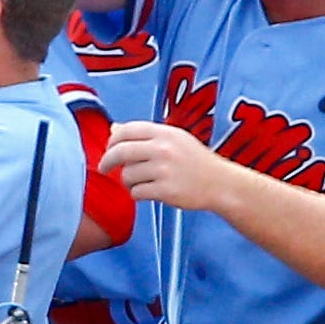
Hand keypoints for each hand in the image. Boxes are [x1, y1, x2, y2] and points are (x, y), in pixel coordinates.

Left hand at [100, 121, 234, 211]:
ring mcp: (164, 170)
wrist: (221, 184)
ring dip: (129, 182)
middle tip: (104, 168)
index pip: (126, 131)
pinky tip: (149, 192)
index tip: (109, 149)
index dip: (112, 140)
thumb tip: (113, 129)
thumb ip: (144, 134)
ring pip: (127, 175)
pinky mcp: (165, 190)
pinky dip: (138, 194)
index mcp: (165, 133)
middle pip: (120, 152)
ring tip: (143, 182)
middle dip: (107, 161)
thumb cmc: (195, 161)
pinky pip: (136, 192)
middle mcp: (163, 149)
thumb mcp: (174, 139)